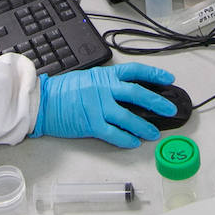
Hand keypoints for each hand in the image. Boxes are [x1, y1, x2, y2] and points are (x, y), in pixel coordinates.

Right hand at [30, 63, 176, 148]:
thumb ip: (107, 83)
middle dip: (157, 102)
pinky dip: (126, 139)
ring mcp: (98, 107)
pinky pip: (114, 133)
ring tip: (154, 133)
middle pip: (137, 94)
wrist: (44, 101)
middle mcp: (104, 89)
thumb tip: (128, 91)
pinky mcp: (91, 124)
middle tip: (170, 109)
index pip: (134, 72)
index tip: (168, 79)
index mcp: (104, 76)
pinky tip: (134, 142)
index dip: (154, 75)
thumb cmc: (64, 90)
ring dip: (144, 126)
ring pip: (128, 117)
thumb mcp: (88, 78)